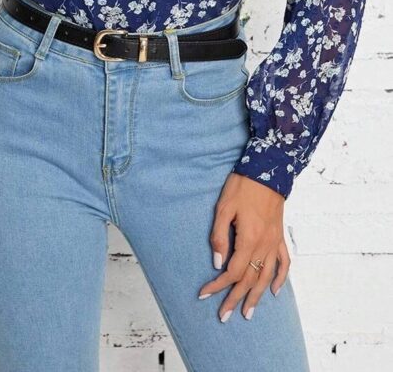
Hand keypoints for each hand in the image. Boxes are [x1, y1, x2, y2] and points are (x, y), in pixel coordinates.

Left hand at [197, 173, 289, 322]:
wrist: (267, 170)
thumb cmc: (242, 187)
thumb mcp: (223, 208)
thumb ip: (219, 236)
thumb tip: (217, 262)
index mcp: (248, 239)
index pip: (233, 271)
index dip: (218, 286)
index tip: (204, 295)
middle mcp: (264, 245)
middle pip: (249, 280)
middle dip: (235, 299)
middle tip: (224, 316)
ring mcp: (274, 242)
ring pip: (267, 277)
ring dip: (257, 297)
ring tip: (248, 313)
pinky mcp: (280, 236)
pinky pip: (283, 263)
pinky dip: (281, 279)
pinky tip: (275, 291)